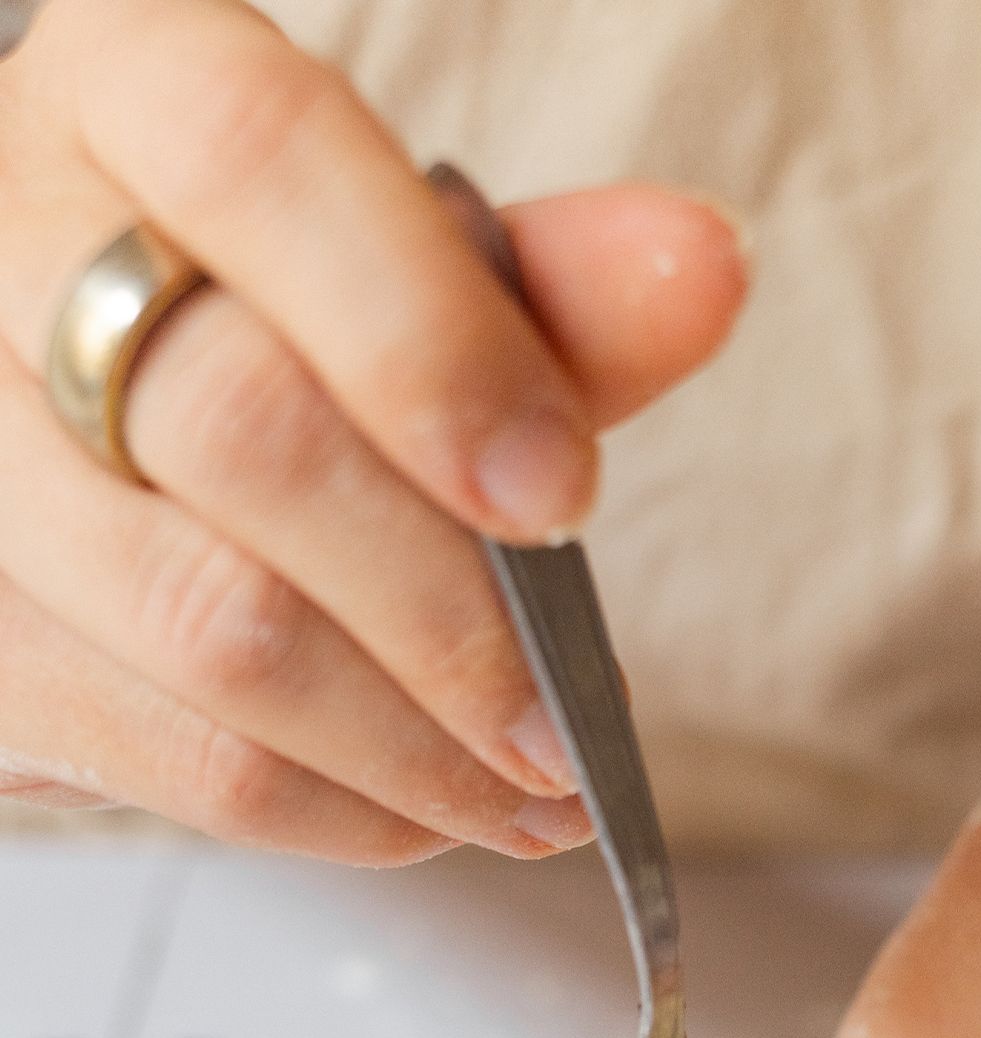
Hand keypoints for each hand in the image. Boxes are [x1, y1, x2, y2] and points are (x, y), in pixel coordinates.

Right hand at [0, 0, 740, 856]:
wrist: (87, 413)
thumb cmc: (284, 325)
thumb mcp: (415, 274)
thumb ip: (548, 290)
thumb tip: (697, 267)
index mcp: (135, 88)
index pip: (260, 163)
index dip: (426, 340)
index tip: (561, 495)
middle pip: (238, 429)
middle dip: (451, 611)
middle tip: (571, 722)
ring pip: (203, 620)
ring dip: (411, 745)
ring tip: (538, 791)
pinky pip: (164, 751)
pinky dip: (333, 808)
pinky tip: (431, 811)